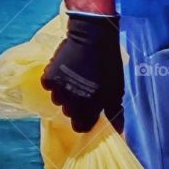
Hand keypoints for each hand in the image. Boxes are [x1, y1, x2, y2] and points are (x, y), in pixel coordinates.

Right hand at [41, 12, 123, 132]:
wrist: (93, 37)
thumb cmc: (109, 64)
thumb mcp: (116, 90)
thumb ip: (114, 112)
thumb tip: (119, 131)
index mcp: (90, 106)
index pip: (80, 127)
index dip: (85, 121)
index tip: (88, 113)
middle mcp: (72, 101)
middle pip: (69, 113)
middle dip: (76, 106)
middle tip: (84, 92)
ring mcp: (59, 89)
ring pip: (58, 100)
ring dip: (65, 94)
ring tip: (74, 80)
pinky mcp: (49, 76)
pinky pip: (49, 86)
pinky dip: (55, 82)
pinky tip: (64, 73)